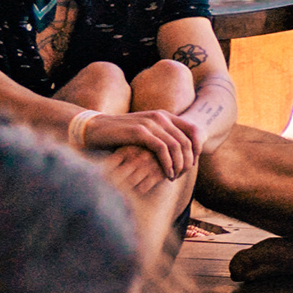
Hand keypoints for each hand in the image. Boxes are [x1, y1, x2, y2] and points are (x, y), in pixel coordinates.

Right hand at [79, 107, 198, 176]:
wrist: (94, 129)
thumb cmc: (121, 136)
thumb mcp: (146, 134)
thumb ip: (163, 138)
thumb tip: (184, 155)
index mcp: (165, 115)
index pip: (194, 131)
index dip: (198, 149)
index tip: (192, 165)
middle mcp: (161, 116)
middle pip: (187, 141)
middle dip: (188, 161)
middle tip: (183, 175)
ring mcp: (150, 122)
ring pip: (177, 146)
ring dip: (179, 165)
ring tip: (174, 177)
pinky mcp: (140, 131)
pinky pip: (162, 149)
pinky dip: (168, 164)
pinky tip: (167, 175)